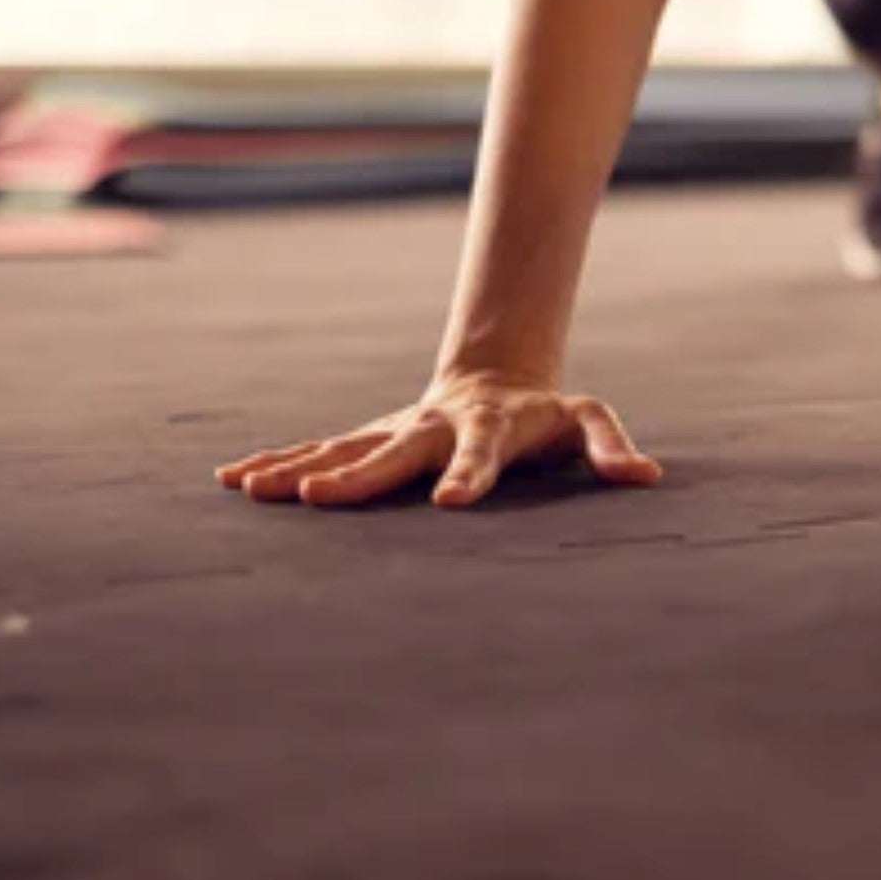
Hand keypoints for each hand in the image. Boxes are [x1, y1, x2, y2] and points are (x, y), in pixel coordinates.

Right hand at [216, 373, 661, 508]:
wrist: (498, 376)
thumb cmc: (546, 413)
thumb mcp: (587, 420)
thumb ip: (611, 446)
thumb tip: (646, 475)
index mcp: (490, 427)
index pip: (482, 453)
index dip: (470, 475)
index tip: (450, 503)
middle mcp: (434, 426)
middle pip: (394, 450)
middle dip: (355, 474)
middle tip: (314, 494)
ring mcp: (397, 430)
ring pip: (345, 446)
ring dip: (299, 466)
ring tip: (254, 488)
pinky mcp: (373, 437)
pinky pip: (321, 448)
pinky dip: (279, 461)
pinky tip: (235, 479)